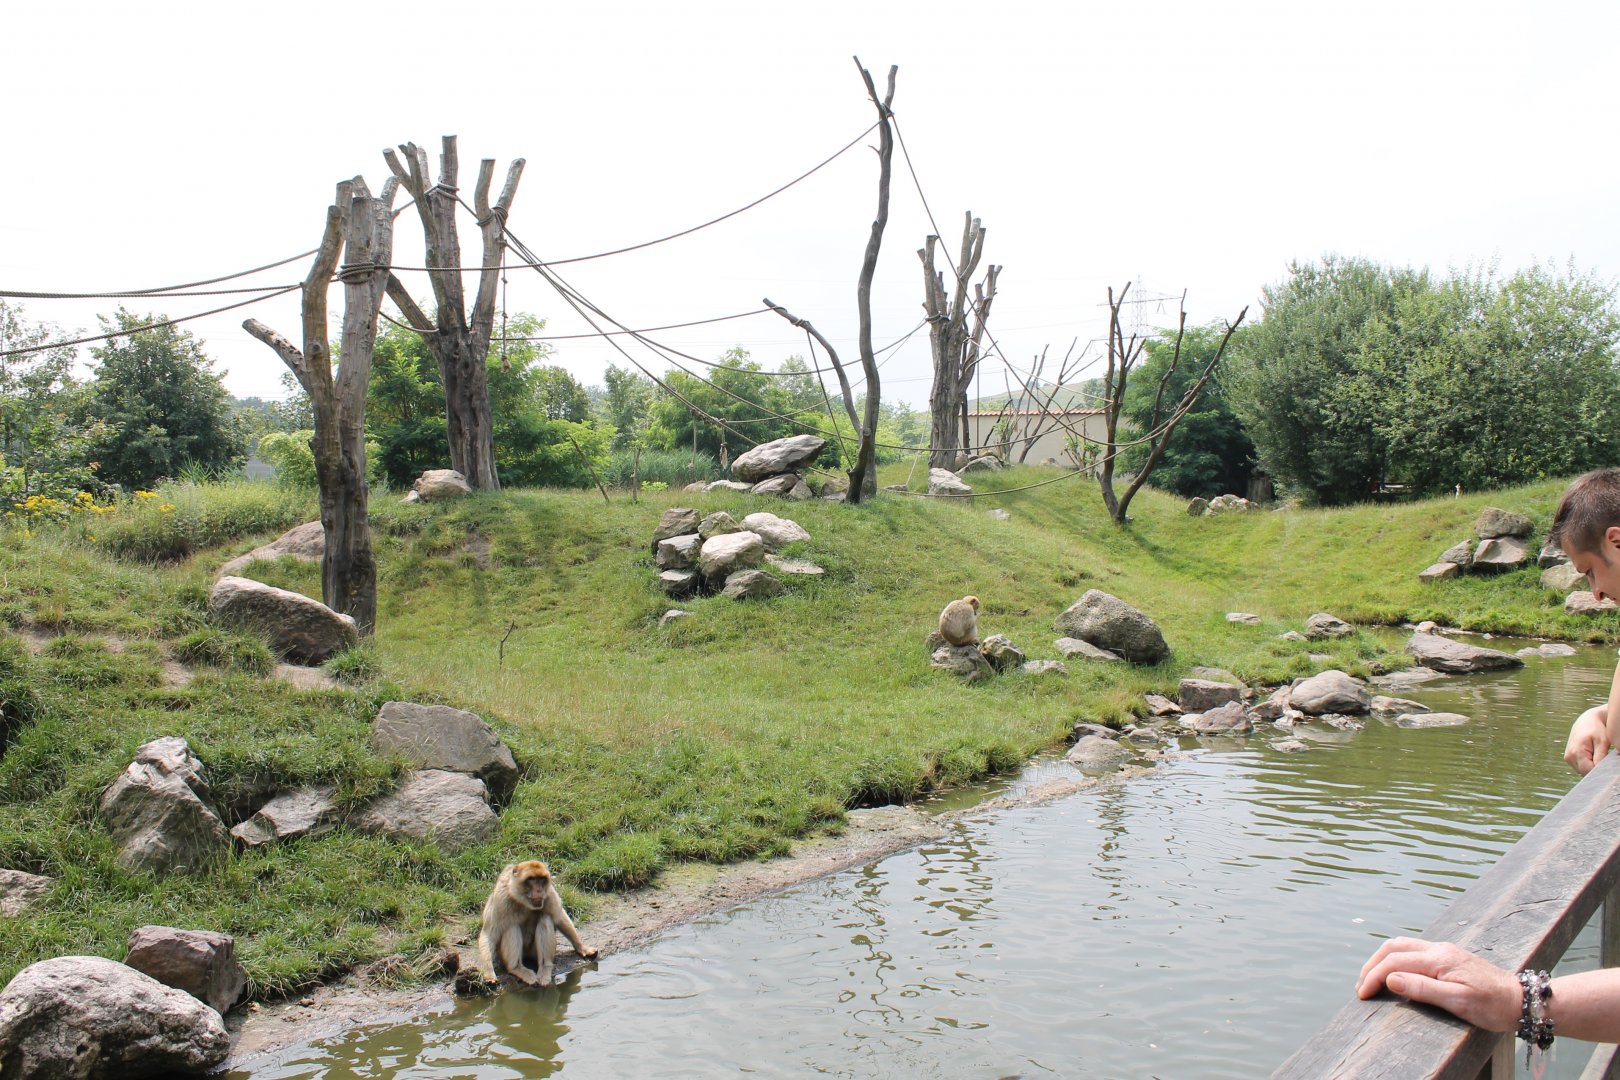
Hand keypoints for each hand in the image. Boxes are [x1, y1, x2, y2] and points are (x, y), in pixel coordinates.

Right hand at [1356, 938, 1519, 1031]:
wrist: (1521, 1000)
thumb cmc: (1492, 1006)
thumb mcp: (1458, 1001)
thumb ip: (1423, 988)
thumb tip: (1390, 978)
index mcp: (1439, 959)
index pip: (1394, 962)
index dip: (1373, 976)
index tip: (1362, 994)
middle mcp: (1438, 949)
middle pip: (1393, 947)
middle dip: (1372, 964)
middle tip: (1361, 986)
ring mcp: (1443, 950)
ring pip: (1402, 946)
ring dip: (1382, 960)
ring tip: (1372, 979)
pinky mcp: (1448, 956)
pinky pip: (1413, 950)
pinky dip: (1395, 959)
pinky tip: (1395, 972)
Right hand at [1565, 705, 1609, 774]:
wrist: (1587, 720)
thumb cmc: (1597, 729)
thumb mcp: (1602, 743)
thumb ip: (1600, 758)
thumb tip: (1600, 771)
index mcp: (1576, 752)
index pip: (1588, 772)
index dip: (1599, 771)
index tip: (1606, 765)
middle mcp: (1569, 757)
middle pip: (1585, 773)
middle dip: (1595, 769)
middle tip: (1603, 757)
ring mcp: (1567, 758)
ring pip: (1582, 771)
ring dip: (1591, 766)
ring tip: (1597, 753)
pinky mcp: (1569, 758)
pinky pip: (1580, 767)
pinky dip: (1587, 764)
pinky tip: (1592, 754)